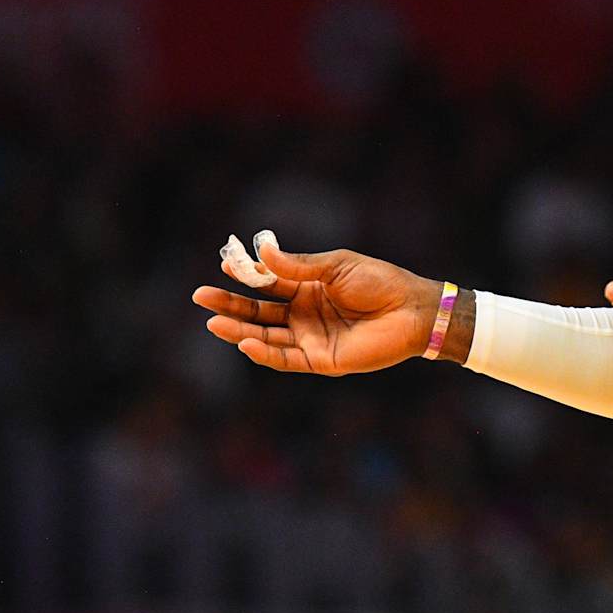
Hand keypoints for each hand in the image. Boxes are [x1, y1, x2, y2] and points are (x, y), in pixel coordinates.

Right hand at [193, 235, 441, 375]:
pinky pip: (286, 358)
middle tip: (200, 296)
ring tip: (213, 321)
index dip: (245, 276)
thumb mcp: (336, 266)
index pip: (268, 282)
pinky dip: (264, 352)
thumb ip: (298, 266)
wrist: (412, 309)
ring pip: (266, 336)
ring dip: (239, 330)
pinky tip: (246, 342)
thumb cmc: (379, 281)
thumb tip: (261, 253)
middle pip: (258, 311)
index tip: (223, 265)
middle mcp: (304, 313)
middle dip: (230, 304)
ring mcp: (310, 337)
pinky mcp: (320, 359)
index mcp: (308, 287)